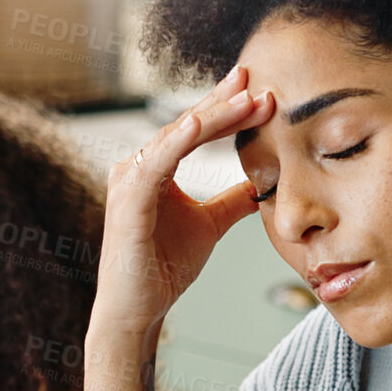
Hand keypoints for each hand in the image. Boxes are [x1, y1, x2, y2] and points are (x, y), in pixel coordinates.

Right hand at [96, 65, 275, 333]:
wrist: (137, 311)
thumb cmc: (162, 268)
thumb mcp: (209, 225)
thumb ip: (231, 201)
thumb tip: (262, 183)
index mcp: (154, 170)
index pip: (195, 131)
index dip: (227, 111)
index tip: (260, 94)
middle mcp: (137, 168)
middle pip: (186, 125)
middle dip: (223, 102)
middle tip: (255, 79)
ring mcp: (129, 181)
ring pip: (175, 137)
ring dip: (212, 115)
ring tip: (246, 98)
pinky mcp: (128, 202)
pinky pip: (155, 163)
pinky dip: (177, 141)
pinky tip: (199, 122)